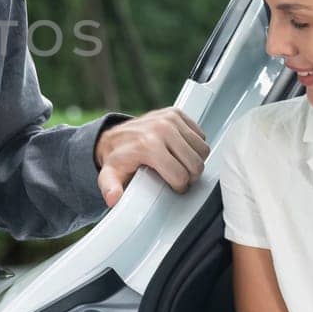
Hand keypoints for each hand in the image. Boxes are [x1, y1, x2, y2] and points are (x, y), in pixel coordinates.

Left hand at [94, 106, 208, 203]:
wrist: (115, 136)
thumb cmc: (117, 158)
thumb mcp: (110, 175)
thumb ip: (111, 188)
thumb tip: (113, 198)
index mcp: (148, 145)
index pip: (180, 175)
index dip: (179, 186)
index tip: (173, 186)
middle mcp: (161, 129)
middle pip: (195, 164)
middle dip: (190, 176)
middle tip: (179, 176)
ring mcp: (170, 119)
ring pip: (202, 150)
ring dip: (194, 161)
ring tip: (181, 164)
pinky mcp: (176, 113)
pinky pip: (201, 136)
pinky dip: (194, 146)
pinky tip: (181, 150)